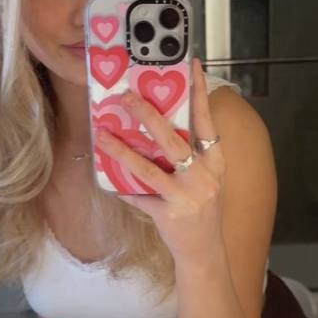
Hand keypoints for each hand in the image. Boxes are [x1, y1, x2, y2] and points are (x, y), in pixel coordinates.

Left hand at [95, 58, 225, 262]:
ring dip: (122, 150)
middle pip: (174, 140)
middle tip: (128, 96)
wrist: (204, 252)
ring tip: (102, 134)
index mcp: (215, 163)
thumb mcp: (205, 179)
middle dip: (149, 116)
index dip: (200, 93)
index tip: (194, 65)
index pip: (207, 122)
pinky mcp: (168, 215)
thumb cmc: (202, 209)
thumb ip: (191, 155)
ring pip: (149, 168)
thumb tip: (161, 125)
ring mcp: (185, 197)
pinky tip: (108, 180)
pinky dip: (123, 189)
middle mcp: (203, 177)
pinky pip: (139, 198)